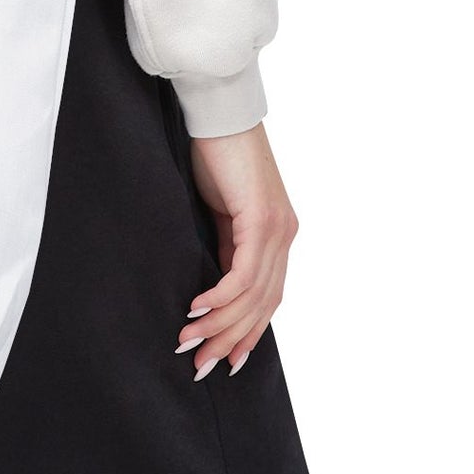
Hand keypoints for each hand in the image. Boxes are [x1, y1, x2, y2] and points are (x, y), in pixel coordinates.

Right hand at [173, 119, 298, 379]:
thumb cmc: (214, 151)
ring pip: (253, 296)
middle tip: (200, 365)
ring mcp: (276, 228)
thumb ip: (223, 243)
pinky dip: (219, 298)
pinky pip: (242, 274)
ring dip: (219, 326)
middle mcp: (284, 235)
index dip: (247, 333)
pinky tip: (195, 310)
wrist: (218, 108)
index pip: (267, 298)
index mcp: (276, 234)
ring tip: (188, 343)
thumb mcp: (218, 208)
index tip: (225, 362)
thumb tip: (210, 282)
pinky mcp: (261, 219)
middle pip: (263, 306)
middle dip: (230, 340)